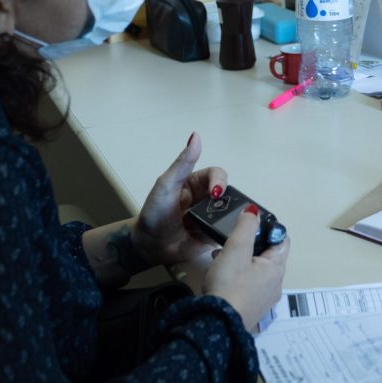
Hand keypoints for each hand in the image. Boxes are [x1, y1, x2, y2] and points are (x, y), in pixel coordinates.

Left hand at [133, 132, 226, 267]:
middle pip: (228, 193)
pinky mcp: (214, 234)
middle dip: (228, 200)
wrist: (149, 245)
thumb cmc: (154, 213)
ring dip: (232, 215)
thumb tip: (195, 136)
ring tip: (225, 222)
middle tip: (220, 209)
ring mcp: (211, 217)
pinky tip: (229, 232)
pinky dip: (231, 230)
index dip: (219, 181)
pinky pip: (228, 230)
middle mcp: (206, 198)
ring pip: (232, 211)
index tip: (216, 192)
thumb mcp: (165, 185)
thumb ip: (182, 163)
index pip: (216, 175)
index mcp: (196, 182)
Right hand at [203, 205, 288, 329]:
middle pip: (268, 255)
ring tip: (221, 255)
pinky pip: (247, 284)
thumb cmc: (229, 284)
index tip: (249, 225)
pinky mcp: (250, 308)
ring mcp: (264, 299)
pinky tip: (221, 274)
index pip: (282, 240)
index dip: (268, 228)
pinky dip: (237, 275)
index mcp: (277, 268)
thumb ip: (246, 227)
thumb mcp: (236, 249)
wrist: (216, 324)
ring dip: (241, 260)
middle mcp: (275, 284)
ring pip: (256, 270)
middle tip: (232, 240)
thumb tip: (254, 211)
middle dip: (250, 244)